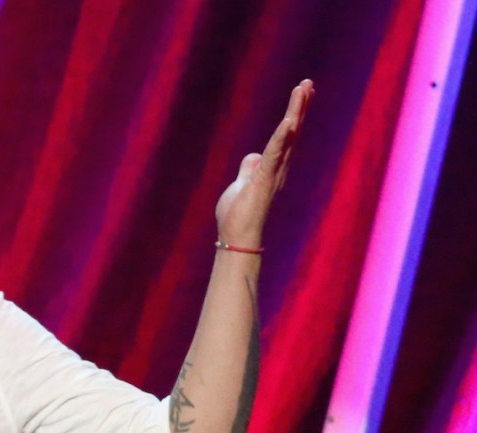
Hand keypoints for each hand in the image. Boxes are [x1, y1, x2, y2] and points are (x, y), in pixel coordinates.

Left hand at [214, 80, 313, 246]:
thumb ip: (248, 169)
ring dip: (295, 112)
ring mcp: (274, 172)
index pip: (286, 136)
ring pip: (288, 136)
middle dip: (300, 107)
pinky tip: (290, 120)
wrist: (237, 237)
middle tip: (307, 83)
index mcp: (272, 168)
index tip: (301, 93)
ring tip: (303, 89)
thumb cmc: (238, 215)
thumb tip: (253, 155)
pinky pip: (276, 153)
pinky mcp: (265, 178)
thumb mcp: (240, 185)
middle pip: (292, 131)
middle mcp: (278, 168)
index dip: (293, 115)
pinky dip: (283, 137)